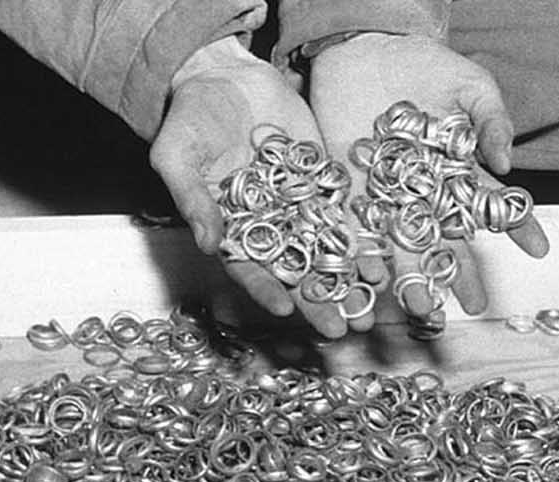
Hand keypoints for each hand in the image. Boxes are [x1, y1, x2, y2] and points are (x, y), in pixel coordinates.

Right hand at [151, 37, 347, 336]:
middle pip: (294, 270)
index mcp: (229, 228)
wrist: (224, 75)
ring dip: (347, 280)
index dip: (267, 290)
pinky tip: (381, 262)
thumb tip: (206, 244)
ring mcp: (296, 204)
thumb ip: (192, 199)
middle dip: (318, 301)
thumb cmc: (189, 118)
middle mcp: (266, 224)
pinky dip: (362, 239)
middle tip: (340, 330)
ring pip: (325, 250)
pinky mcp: (321, 180)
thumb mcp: (176, 155)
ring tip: (370, 304)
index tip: (286, 310)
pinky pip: (344, 215)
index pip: (248, 268)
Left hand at [309, 34, 548, 318]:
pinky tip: (373, 279)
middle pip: (447, 241)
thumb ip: (492, 121)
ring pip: (403, 246)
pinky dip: (363, 255)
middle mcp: (425, 194)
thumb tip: (506, 165)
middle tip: (473, 307)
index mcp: (459, 173)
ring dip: (412, 279)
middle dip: (461, 274)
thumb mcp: (471, 86)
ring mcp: (388, 197)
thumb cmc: (426, 66)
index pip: (492, 207)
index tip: (539, 250)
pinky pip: (357, 230)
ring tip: (423, 309)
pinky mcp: (351, 191)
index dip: (518, 227)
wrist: (367, 48)